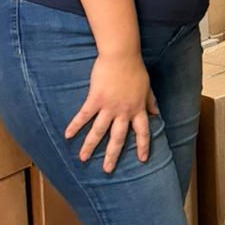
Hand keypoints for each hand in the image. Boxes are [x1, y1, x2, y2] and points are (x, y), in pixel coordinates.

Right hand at [65, 54, 158, 173]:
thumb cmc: (135, 69)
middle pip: (118, 138)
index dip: (143, 146)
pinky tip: (67, 135)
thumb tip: (156, 114)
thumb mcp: (147, 87)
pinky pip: (84, 116)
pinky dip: (75, 126)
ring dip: (90, 146)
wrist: (122, 55)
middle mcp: (124, 112)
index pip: (143, 132)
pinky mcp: (95, 99)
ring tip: (83, 159)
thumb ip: (150, 102)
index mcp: (138, 109)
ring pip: (99, 131)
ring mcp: (109, 107)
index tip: (142, 160)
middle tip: (107, 170)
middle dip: (112, 155)